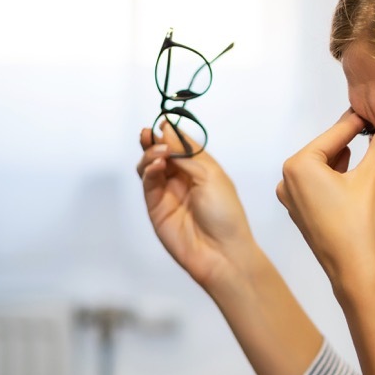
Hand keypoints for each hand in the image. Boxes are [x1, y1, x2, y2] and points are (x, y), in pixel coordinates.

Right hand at [135, 124, 254, 289]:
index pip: (181, 145)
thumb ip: (186, 153)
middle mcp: (183, 179)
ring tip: (158, 153)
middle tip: (149, 133)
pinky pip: (148, 183)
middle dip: (153, 141)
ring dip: (149, 154)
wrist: (221, 252)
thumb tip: (166, 130)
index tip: (162, 123)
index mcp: (202, 169)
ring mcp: (168, 193)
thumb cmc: (225, 214)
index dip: (171, 134)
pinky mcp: (156, 207)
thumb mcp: (211, 176)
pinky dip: (149, 170)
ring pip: (150, 166)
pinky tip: (156, 165)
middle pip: (161, 153)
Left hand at [276, 109, 374, 282]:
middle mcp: (287, 180)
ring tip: (373, 155)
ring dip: (348, 161)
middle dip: (354, 143)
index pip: (336, 133)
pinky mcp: (302, 212)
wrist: (353, 270)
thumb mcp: (373, 178)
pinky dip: (339, 179)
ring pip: (325, 168)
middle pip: (328, 149)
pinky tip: (358, 178)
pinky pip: (321, 186)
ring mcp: (292, 198)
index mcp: (298, 165)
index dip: (360, 122)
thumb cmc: (356, 228)